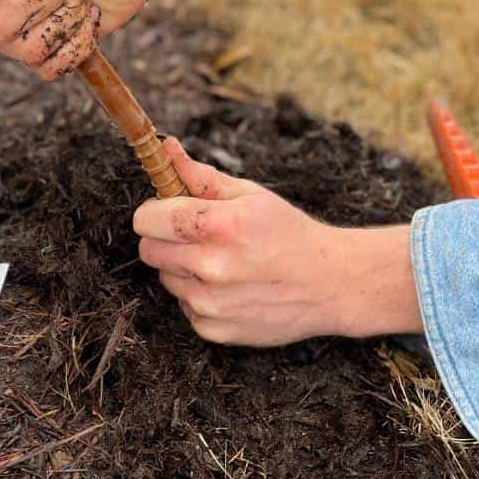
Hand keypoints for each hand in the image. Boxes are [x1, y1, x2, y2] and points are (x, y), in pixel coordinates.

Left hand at [133, 139, 423, 344]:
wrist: (331, 284)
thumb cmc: (291, 234)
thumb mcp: (251, 195)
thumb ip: (201, 176)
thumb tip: (166, 149)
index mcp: (219, 226)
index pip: (147, 219)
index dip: (154, 212)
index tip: (166, 211)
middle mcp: (211, 267)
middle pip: (148, 250)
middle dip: (164, 239)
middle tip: (196, 236)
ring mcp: (210, 303)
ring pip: (166, 278)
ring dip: (184, 269)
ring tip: (223, 263)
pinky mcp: (213, 329)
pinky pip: (185, 306)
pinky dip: (200, 296)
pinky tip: (232, 288)